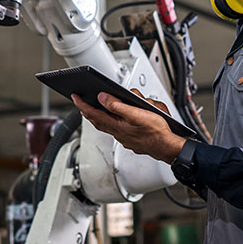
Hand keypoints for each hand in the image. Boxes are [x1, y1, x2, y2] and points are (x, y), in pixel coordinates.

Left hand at [71, 91, 185, 162]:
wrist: (167, 147)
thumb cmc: (156, 132)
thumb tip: (102, 98)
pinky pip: (115, 128)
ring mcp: (124, 136)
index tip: (75, 96)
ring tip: (93, 109)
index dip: (82, 104)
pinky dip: (110, 121)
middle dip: (87, 110)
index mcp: (116, 125)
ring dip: (97, 116)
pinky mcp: (131, 138)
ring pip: (106, 125)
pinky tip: (114, 119)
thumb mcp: (137, 114)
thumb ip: (118, 106)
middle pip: (97, 120)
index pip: (93, 113)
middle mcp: (118, 132)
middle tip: (80, 102)